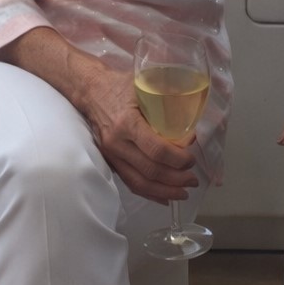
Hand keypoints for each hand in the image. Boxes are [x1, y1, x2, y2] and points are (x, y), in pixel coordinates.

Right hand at [79, 61, 198, 202]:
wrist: (90, 91)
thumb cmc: (122, 86)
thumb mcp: (146, 86)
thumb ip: (169, 101)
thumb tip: (193, 125)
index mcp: (128, 123)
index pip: (156, 150)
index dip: (177, 159)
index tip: (191, 159)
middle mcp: (117, 142)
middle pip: (149, 170)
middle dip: (175, 179)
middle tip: (193, 179)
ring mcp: (111, 154)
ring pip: (138, 181)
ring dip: (164, 191)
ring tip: (183, 193)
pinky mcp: (109, 160)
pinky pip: (129, 182)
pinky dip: (148, 192)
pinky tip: (163, 198)